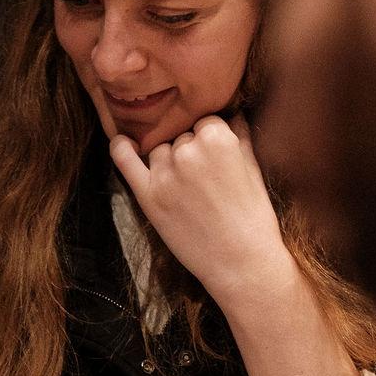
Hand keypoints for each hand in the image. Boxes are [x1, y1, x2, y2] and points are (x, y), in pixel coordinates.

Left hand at [109, 115, 291, 307]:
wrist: (241, 262)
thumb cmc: (253, 217)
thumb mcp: (254, 168)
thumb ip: (240, 135)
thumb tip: (232, 112)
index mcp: (217, 137)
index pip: (205, 122)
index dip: (210, 139)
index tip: (216, 161)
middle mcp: (187, 150)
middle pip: (181, 137)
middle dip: (191, 152)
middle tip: (205, 182)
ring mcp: (165, 173)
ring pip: (160, 150)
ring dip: (169, 161)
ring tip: (187, 190)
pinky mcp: (148, 196)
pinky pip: (125, 161)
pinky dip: (121, 149)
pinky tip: (123, 142)